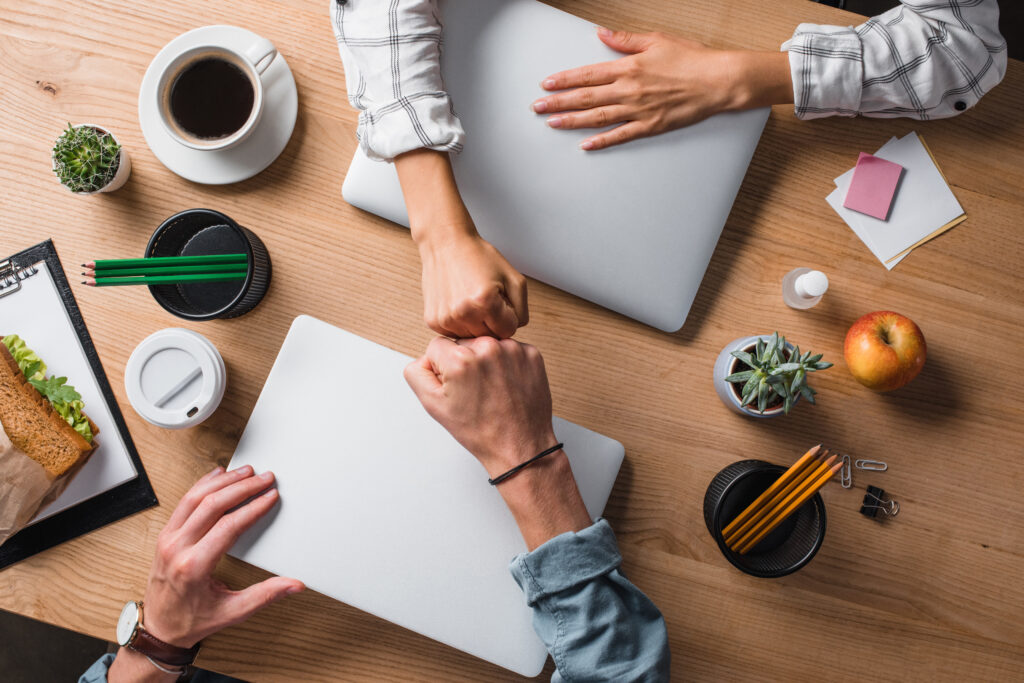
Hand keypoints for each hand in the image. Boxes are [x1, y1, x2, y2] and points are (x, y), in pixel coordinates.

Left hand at [139, 466, 303, 647]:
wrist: (159, 629)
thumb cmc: (191, 621)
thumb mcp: (232, 612)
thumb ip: (265, 596)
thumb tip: (294, 585)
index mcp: (194, 567)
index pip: (228, 526)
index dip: (253, 507)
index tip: (270, 496)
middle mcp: (177, 549)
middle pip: (212, 505)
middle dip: (242, 487)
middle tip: (264, 478)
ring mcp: (167, 540)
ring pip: (195, 498)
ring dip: (223, 481)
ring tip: (245, 471)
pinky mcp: (165, 536)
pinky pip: (183, 503)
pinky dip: (202, 485)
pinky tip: (217, 476)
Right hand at [394, 148, 527, 338]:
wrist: (445, 243)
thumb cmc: (479, 257)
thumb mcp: (514, 279)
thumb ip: (522, 310)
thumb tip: (513, 330)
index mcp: (485, 302)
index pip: (508, 330)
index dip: (507, 315)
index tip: (499, 299)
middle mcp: (462, 313)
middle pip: (489, 336)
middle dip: (492, 321)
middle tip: (485, 298)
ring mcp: (445, 319)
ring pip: (472, 337)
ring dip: (475, 323)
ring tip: (470, 300)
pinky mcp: (433, 321)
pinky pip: (455, 333)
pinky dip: (460, 323)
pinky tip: (459, 303)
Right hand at [404, 337, 590, 548]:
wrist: (520, 446)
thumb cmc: (479, 430)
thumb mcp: (434, 405)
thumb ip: (417, 373)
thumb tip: (425, 356)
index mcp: (460, 359)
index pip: (437, 345)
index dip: (442, 368)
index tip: (457, 386)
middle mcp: (487, 347)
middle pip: (463, 342)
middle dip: (465, 362)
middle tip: (475, 391)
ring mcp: (513, 349)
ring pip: (487, 344)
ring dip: (487, 361)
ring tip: (493, 390)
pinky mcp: (532, 354)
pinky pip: (510, 349)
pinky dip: (508, 364)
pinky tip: (508, 385)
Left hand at [532, 28, 792, 150]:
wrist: (717, 81)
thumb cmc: (691, 58)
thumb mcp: (656, 40)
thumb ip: (625, 40)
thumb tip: (602, 34)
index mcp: (628, 67)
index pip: (587, 74)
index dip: (564, 79)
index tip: (546, 83)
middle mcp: (629, 89)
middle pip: (586, 97)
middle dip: (558, 102)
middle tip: (537, 107)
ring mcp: (638, 110)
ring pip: (597, 117)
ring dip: (572, 121)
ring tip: (552, 123)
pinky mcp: (650, 126)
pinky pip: (620, 135)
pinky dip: (602, 141)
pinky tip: (585, 144)